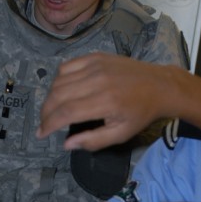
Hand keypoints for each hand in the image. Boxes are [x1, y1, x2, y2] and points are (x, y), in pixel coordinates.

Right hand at [38, 53, 172, 149]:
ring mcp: (95, 65)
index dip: (49, 124)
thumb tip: (67, 144)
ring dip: (50, 97)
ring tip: (52, 111)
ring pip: (59, 81)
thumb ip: (93, 141)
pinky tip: (61, 91)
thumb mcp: (121, 134)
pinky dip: (58, 80)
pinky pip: (67, 66)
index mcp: (105, 102)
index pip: (66, 112)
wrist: (160, 86)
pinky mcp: (95, 56)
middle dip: (45, 113)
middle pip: (58, 95)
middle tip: (43, 124)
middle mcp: (97, 80)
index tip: (41, 134)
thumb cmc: (141, 114)